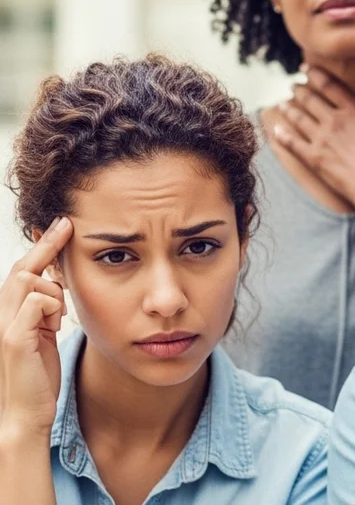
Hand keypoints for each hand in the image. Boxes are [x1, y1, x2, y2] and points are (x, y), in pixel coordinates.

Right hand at [0, 217, 70, 434]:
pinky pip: (35, 303)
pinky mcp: (13, 338)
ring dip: (54, 290)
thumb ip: (47, 310)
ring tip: (60, 317)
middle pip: (23, 268)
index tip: (63, 224)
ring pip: (31, 281)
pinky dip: (51, 306)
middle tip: (67, 225)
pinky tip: (56, 323)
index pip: (24, 271)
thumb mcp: (45, 334)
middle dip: (47, 246)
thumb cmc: (38, 375)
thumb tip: (59, 284)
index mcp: (11, 312)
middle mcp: (2, 314)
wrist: (27, 412)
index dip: (43, 247)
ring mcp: (5, 325)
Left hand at [273, 66, 354, 209]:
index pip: (329, 85)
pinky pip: (292, 142)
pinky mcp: (313, 157)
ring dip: (289, 109)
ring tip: (284, 104)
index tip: (305, 69)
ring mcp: (322, 138)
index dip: (314, 74)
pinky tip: (276, 130)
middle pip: (309, 98)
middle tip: (293, 86)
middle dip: (299, 90)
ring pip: (298, 117)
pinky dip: (282, 135)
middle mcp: (335, 119)